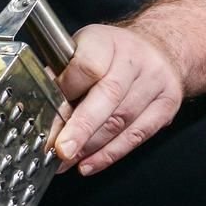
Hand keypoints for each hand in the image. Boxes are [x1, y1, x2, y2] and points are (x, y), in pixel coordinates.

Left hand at [52, 22, 185, 174]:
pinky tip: (89, 164)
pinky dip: (110, 154)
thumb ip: (62, 74)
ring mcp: (154, 82)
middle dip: (81, 128)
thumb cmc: (112, 52)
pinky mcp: (166, 106)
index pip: (88, 66)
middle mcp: (134, 59)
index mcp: (107, 41)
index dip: (67, 91)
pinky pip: (137, 136)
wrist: (161, 47)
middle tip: (60, 150)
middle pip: (108, 96)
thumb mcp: (83, 48)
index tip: (48, 111)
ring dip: (90, 147)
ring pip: (121, 120)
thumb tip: (38, 104)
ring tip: (66, 161)